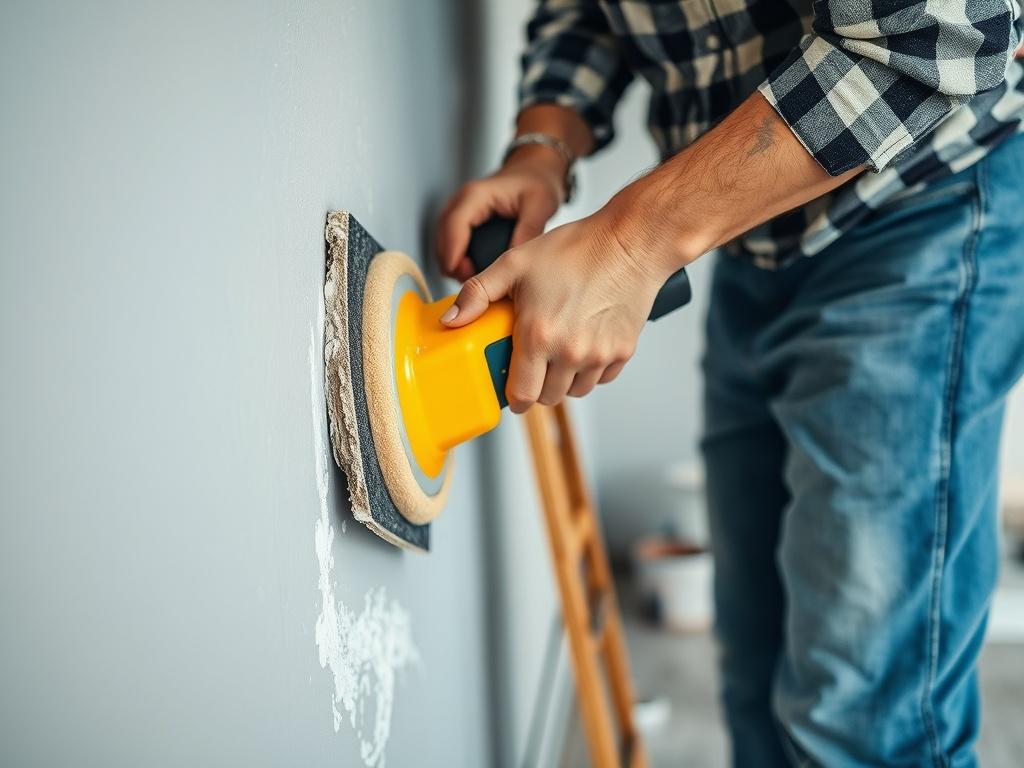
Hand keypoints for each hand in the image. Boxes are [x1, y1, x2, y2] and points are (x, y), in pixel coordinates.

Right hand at [436, 146, 565, 281]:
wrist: (535, 170)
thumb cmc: (537, 182)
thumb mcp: (539, 206)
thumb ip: (528, 232)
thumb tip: (516, 263)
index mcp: (476, 195)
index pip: (454, 227)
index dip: (454, 255)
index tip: (464, 277)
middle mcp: (461, 201)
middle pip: (442, 238)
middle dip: (452, 264)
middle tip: (473, 285)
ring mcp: (459, 210)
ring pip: (443, 243)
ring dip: (453, 263)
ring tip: (475, 280)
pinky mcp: (462, 220)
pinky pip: (450, 243)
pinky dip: (457, 258)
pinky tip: (474, 272)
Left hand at [440, 207, 672, 411]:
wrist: (630, 242)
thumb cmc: (575, 249)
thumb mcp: (515, 263)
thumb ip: (477, 294)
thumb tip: (450, 320)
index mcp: (538, 336)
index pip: (522, 396)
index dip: (513, 398)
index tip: (512, 390)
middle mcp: (570, 353)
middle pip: (547, 398)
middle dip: (537, 386)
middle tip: (534, 361)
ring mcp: (598, 355)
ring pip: (575, 391)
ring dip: (563, 379)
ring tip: (559, 351)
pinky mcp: (622, 352)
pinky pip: (601, 378)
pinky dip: (590, 370)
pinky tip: (584, 343)